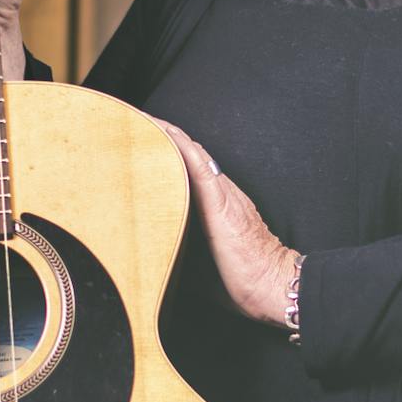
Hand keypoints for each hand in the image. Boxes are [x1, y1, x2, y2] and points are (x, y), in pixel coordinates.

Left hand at [151, 120, 298, 330]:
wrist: (275, 286)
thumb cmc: (244, 280)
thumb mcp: (203, 262)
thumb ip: (182, 249)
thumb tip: (151, 256)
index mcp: (215, 203)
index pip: (185, 168)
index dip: (161, 150)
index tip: (134, 139)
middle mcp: (220, 191)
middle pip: (184, 153)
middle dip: (156, 134)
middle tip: (126, 119)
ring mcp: (222, 193)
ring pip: (189, 152)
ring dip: (163, 132)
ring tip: (136, 116)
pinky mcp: (221, 201)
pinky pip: (198, 164)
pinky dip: (178, 144)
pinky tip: (162, 129)